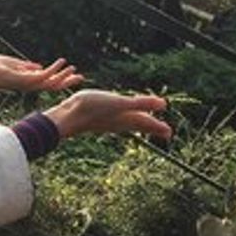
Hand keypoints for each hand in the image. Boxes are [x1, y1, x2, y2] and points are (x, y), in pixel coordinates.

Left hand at [0, 55, 82, 93]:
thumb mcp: (13, 63)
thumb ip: (26, 66)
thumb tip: (37, 65)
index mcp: (28, 81)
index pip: (48, 82)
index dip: (60, 79)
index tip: (71, 74)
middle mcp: (30, 85)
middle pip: (53, 85)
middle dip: (67, 81)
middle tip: (81, 77)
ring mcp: (29, 84)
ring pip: (51, 82)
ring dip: (63, 75)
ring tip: (74, 69)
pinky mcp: (26, 80)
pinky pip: (45, 75)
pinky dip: (54, 69)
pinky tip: (62, 63)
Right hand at [43, 90, 171, 141]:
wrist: (67, 116)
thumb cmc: (92, 108)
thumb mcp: (119, 102)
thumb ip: (141, 103)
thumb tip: (163, 105)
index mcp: (127, 119)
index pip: (147, 124)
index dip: (158, 127)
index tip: (169, 133)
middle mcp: (119, 122)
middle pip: (140, 125)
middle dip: (151, 127)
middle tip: (163, 131)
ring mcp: (108, 120)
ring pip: (129, 123)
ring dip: (139, 122)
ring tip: (145, 123)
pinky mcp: (99, 117)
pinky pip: (117, 119)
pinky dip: (124, 118)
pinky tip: (119, 116)